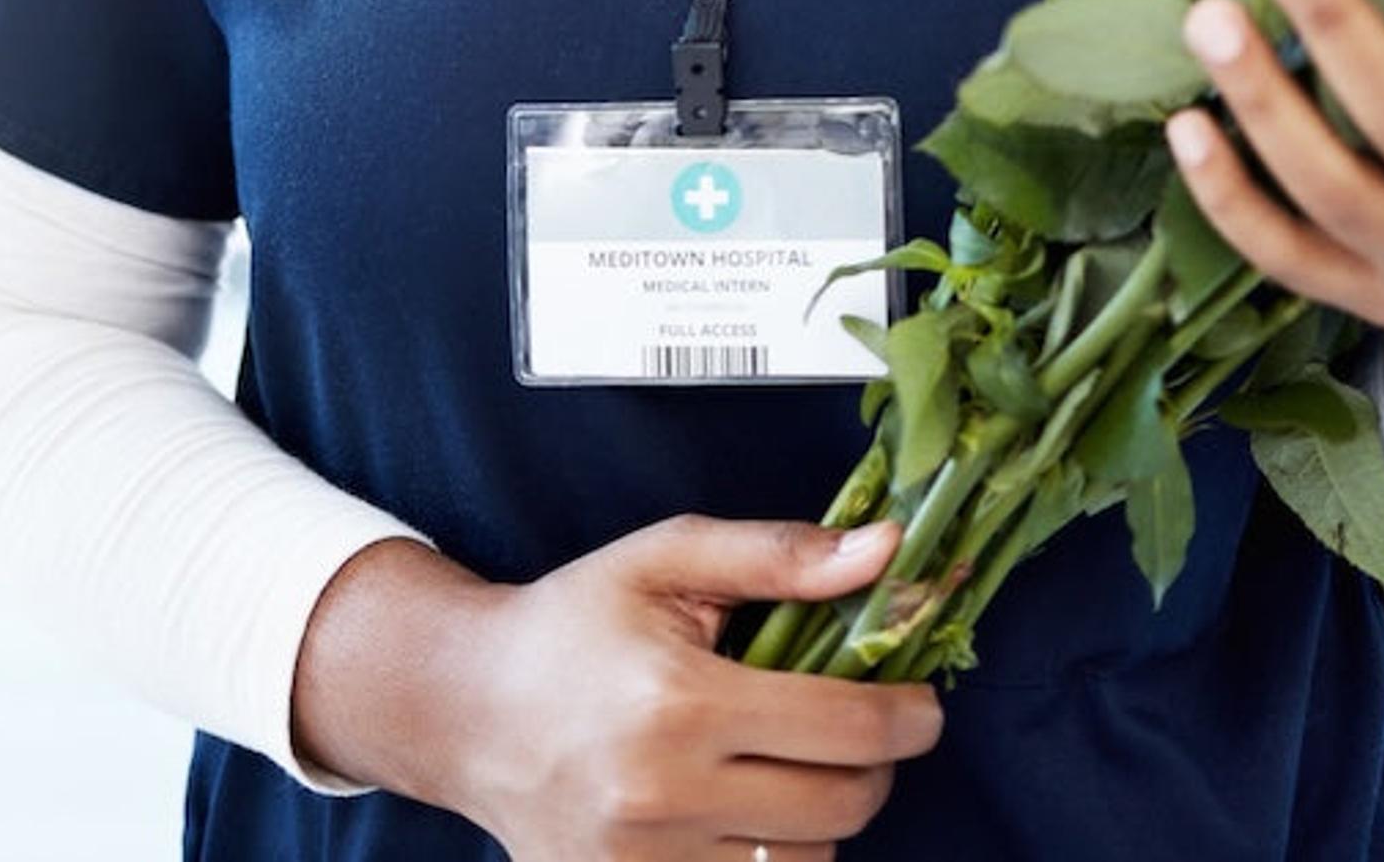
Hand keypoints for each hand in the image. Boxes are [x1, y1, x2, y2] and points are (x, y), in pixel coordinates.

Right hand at [295, 515, 941, 861]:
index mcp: (680, 704)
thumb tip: (888, 551)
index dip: (909, 715)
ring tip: (783, 763)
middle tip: (857, 728)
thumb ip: (780, 555)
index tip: (919, 701)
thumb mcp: (667, 561)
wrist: (464, 710)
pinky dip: (770, 856)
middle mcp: (664, 797)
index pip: (848, 729)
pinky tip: (743, 808)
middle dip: (874, 765)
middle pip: (843, 807)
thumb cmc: (570, 624)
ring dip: (819, 816)